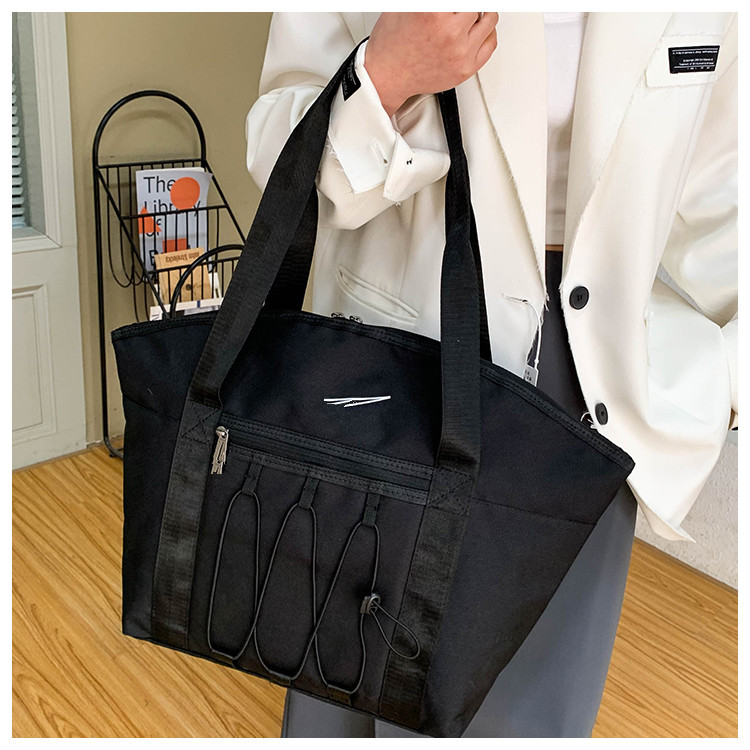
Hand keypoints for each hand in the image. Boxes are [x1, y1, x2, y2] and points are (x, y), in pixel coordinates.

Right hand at [364, 12, 498, 116]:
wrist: (386, 77)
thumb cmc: (391, 45)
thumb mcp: (405, 6)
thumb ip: (431, 1)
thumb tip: (441, 3)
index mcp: (434, 13)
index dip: (457, 3)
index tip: (452, 7)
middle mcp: (449, 33)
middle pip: (476, 4)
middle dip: (467, 5)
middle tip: (459, 10)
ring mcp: (460, 53)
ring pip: (489, 20)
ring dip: (481, 13)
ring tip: (469, 15)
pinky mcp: (465, 69)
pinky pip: (490, 43)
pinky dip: (487, 32)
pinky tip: (476, 30)